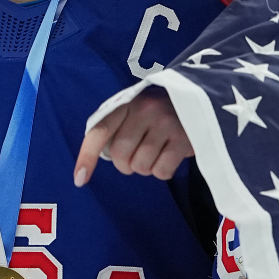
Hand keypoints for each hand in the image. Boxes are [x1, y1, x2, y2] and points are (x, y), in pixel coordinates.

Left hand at [74, 90, 192, 186]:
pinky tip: (169, 156)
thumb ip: (117, 127)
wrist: (200, 97)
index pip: (100, 131)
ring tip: (157, 151)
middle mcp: (145, 110)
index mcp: (127, 103)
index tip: (79, 180)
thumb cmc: (159, 110)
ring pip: (141, 166)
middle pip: (120, 156)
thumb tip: (100, 159)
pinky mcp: (185, 139)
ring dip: (146, 167)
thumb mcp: (136, 109)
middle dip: (126, 164)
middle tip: (138, 155)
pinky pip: (161, 172)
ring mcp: (166, 124)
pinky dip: (162, 171)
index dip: (87, 157)